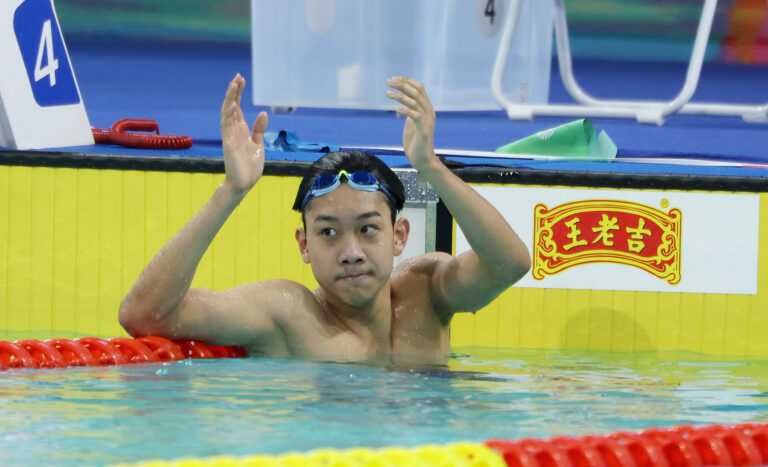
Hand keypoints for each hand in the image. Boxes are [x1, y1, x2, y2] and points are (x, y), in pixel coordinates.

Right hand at [220, 74, 267, 195]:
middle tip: (238, 76)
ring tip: (234, 84)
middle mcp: (233, 131)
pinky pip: (226, 127)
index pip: (238, 108)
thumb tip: (262, 113)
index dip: (238, 94)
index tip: (241, 80)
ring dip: (230, 99)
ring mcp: (230, 136)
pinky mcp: (228, 144)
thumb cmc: (250, 166)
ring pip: (227, 113)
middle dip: (234, 92)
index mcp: (241, 130)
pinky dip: (229, 115)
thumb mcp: (258, 144)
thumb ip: (259, 129)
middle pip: (232, 106)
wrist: (245, 183)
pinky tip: (232, 104)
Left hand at [386, 77, 436, 172]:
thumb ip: (411, 112)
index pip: (419, 88)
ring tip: (387, 93)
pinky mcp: (424, 129)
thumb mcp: (412, 123)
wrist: (422, 160)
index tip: (393, 79)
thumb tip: (404, 103)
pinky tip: (396, 109)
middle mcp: (429, 111)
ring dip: (400, 96)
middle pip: (416, 91)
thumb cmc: (416, 142)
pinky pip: (415, 115)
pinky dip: (405, 110)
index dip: (407, 81)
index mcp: (427, 108)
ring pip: (414, 101)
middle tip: (388, 82)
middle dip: (402, 84)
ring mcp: (428, 120)